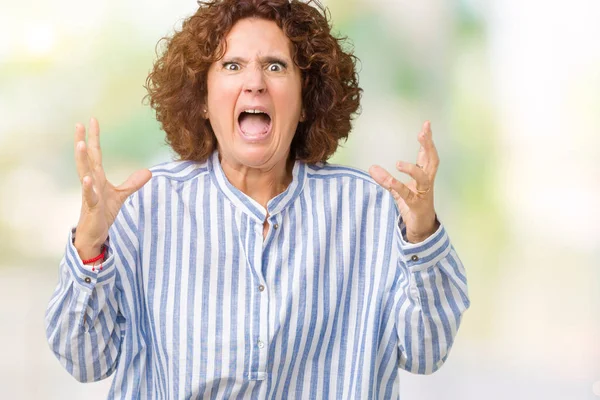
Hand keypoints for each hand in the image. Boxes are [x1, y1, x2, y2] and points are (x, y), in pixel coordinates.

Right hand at [73, 117, 151, 259]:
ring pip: (84, 174)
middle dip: (82, 142)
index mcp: (97, 177)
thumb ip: (132, 183)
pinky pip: (90, 197)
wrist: (95, 233)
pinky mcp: (92, 208)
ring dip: (81, 160)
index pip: (95, 154)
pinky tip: (88, 179)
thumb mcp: (120, 195)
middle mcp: (91, 183)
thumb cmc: (102, 212)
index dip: (94, 137)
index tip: (92, 120)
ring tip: (80, 144)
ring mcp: (90, 194)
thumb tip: (148, 171)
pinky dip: (89, 188)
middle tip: (78, 125)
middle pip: (86, 159)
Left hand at [369, 121, 439, 242]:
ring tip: (398, 163)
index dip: (427, 140)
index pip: (427, 154)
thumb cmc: (413, 205)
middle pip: (432, 160)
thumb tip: (371, 167)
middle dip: (429, 145)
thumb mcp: (398, 190)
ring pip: (423, 178)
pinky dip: (398, 186)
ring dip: (412, 169)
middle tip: (424, 132)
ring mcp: (424, 193)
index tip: (426, 124)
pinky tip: (389, 181)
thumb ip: (386, 179)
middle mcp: (426, 182)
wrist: (421, 228)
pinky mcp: (417, 205)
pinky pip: (407, 195)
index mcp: (424, 175)